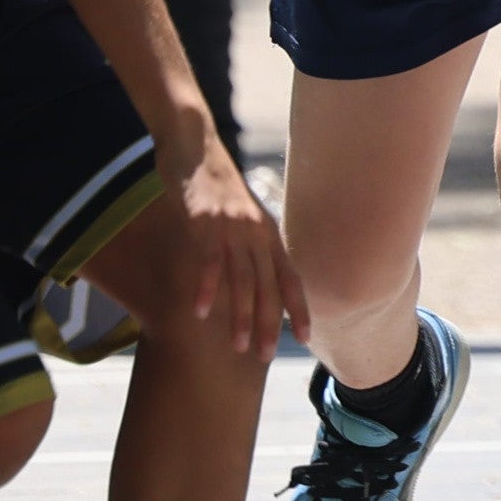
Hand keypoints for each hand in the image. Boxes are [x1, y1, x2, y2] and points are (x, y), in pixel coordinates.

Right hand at [159, 144, 302, 363]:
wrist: (194, 144)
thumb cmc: (215, 184)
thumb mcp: (240, 214)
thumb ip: (249, 242)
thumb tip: (253, 273)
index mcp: (267, 232)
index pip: (290, 277)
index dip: (299, 307)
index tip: (306, 337)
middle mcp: (256, 232)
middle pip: (268, 285)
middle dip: (269, 323)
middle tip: (266, 357)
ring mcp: (232, 227)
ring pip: (241, 279)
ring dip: (240, 315)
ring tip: (237, 347)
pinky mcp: (205, 222)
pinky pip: (208, 261)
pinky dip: (206, 288)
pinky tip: (201, 313)